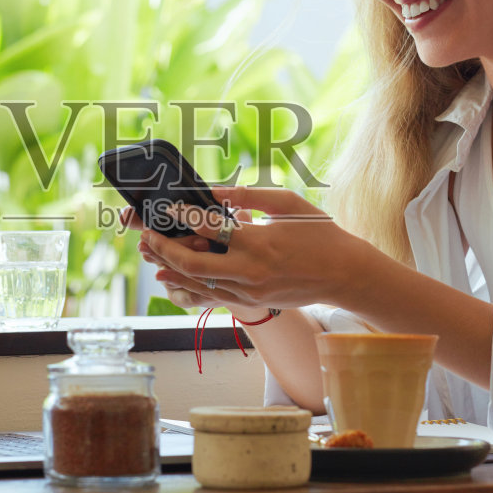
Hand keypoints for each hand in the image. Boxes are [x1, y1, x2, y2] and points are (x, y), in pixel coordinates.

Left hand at [136, 186, 380, 314]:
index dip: (183, 217)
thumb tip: (214, 191)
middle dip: (165, 250)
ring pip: (198, 284)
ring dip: (171, 268)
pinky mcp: (253, 301)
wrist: (344, 274)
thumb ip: (249, 196)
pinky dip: (189, 283)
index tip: (165, 207)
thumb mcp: (288, 203)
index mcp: (260, 242)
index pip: (210, 229)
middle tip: (147, 235)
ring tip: (150, 254)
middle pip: (193, 264)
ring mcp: (250, 290)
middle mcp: (251, 270)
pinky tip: (172, 273)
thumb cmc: (319, 232)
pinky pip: (212, 294)